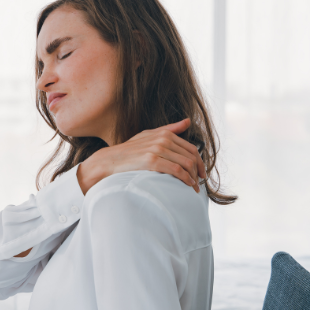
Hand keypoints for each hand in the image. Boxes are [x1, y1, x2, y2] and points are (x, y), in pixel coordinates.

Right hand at [76, 118, 206, 194]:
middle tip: (199, 182)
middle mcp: (163, 139)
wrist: (108, 161)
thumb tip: (187, 121)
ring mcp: (157, 149)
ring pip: (186, 164)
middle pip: (191, 156)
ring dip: (193, 177)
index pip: (190, 148)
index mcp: (164, 134)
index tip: (201, 173)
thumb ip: (169, 129)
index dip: (199, 162)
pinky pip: (176, 170)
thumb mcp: (147, 136)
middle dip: (198, 171)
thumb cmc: (128, 152)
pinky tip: (186, 186)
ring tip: (193, 188)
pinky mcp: (152, 161)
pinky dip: (185, 179)